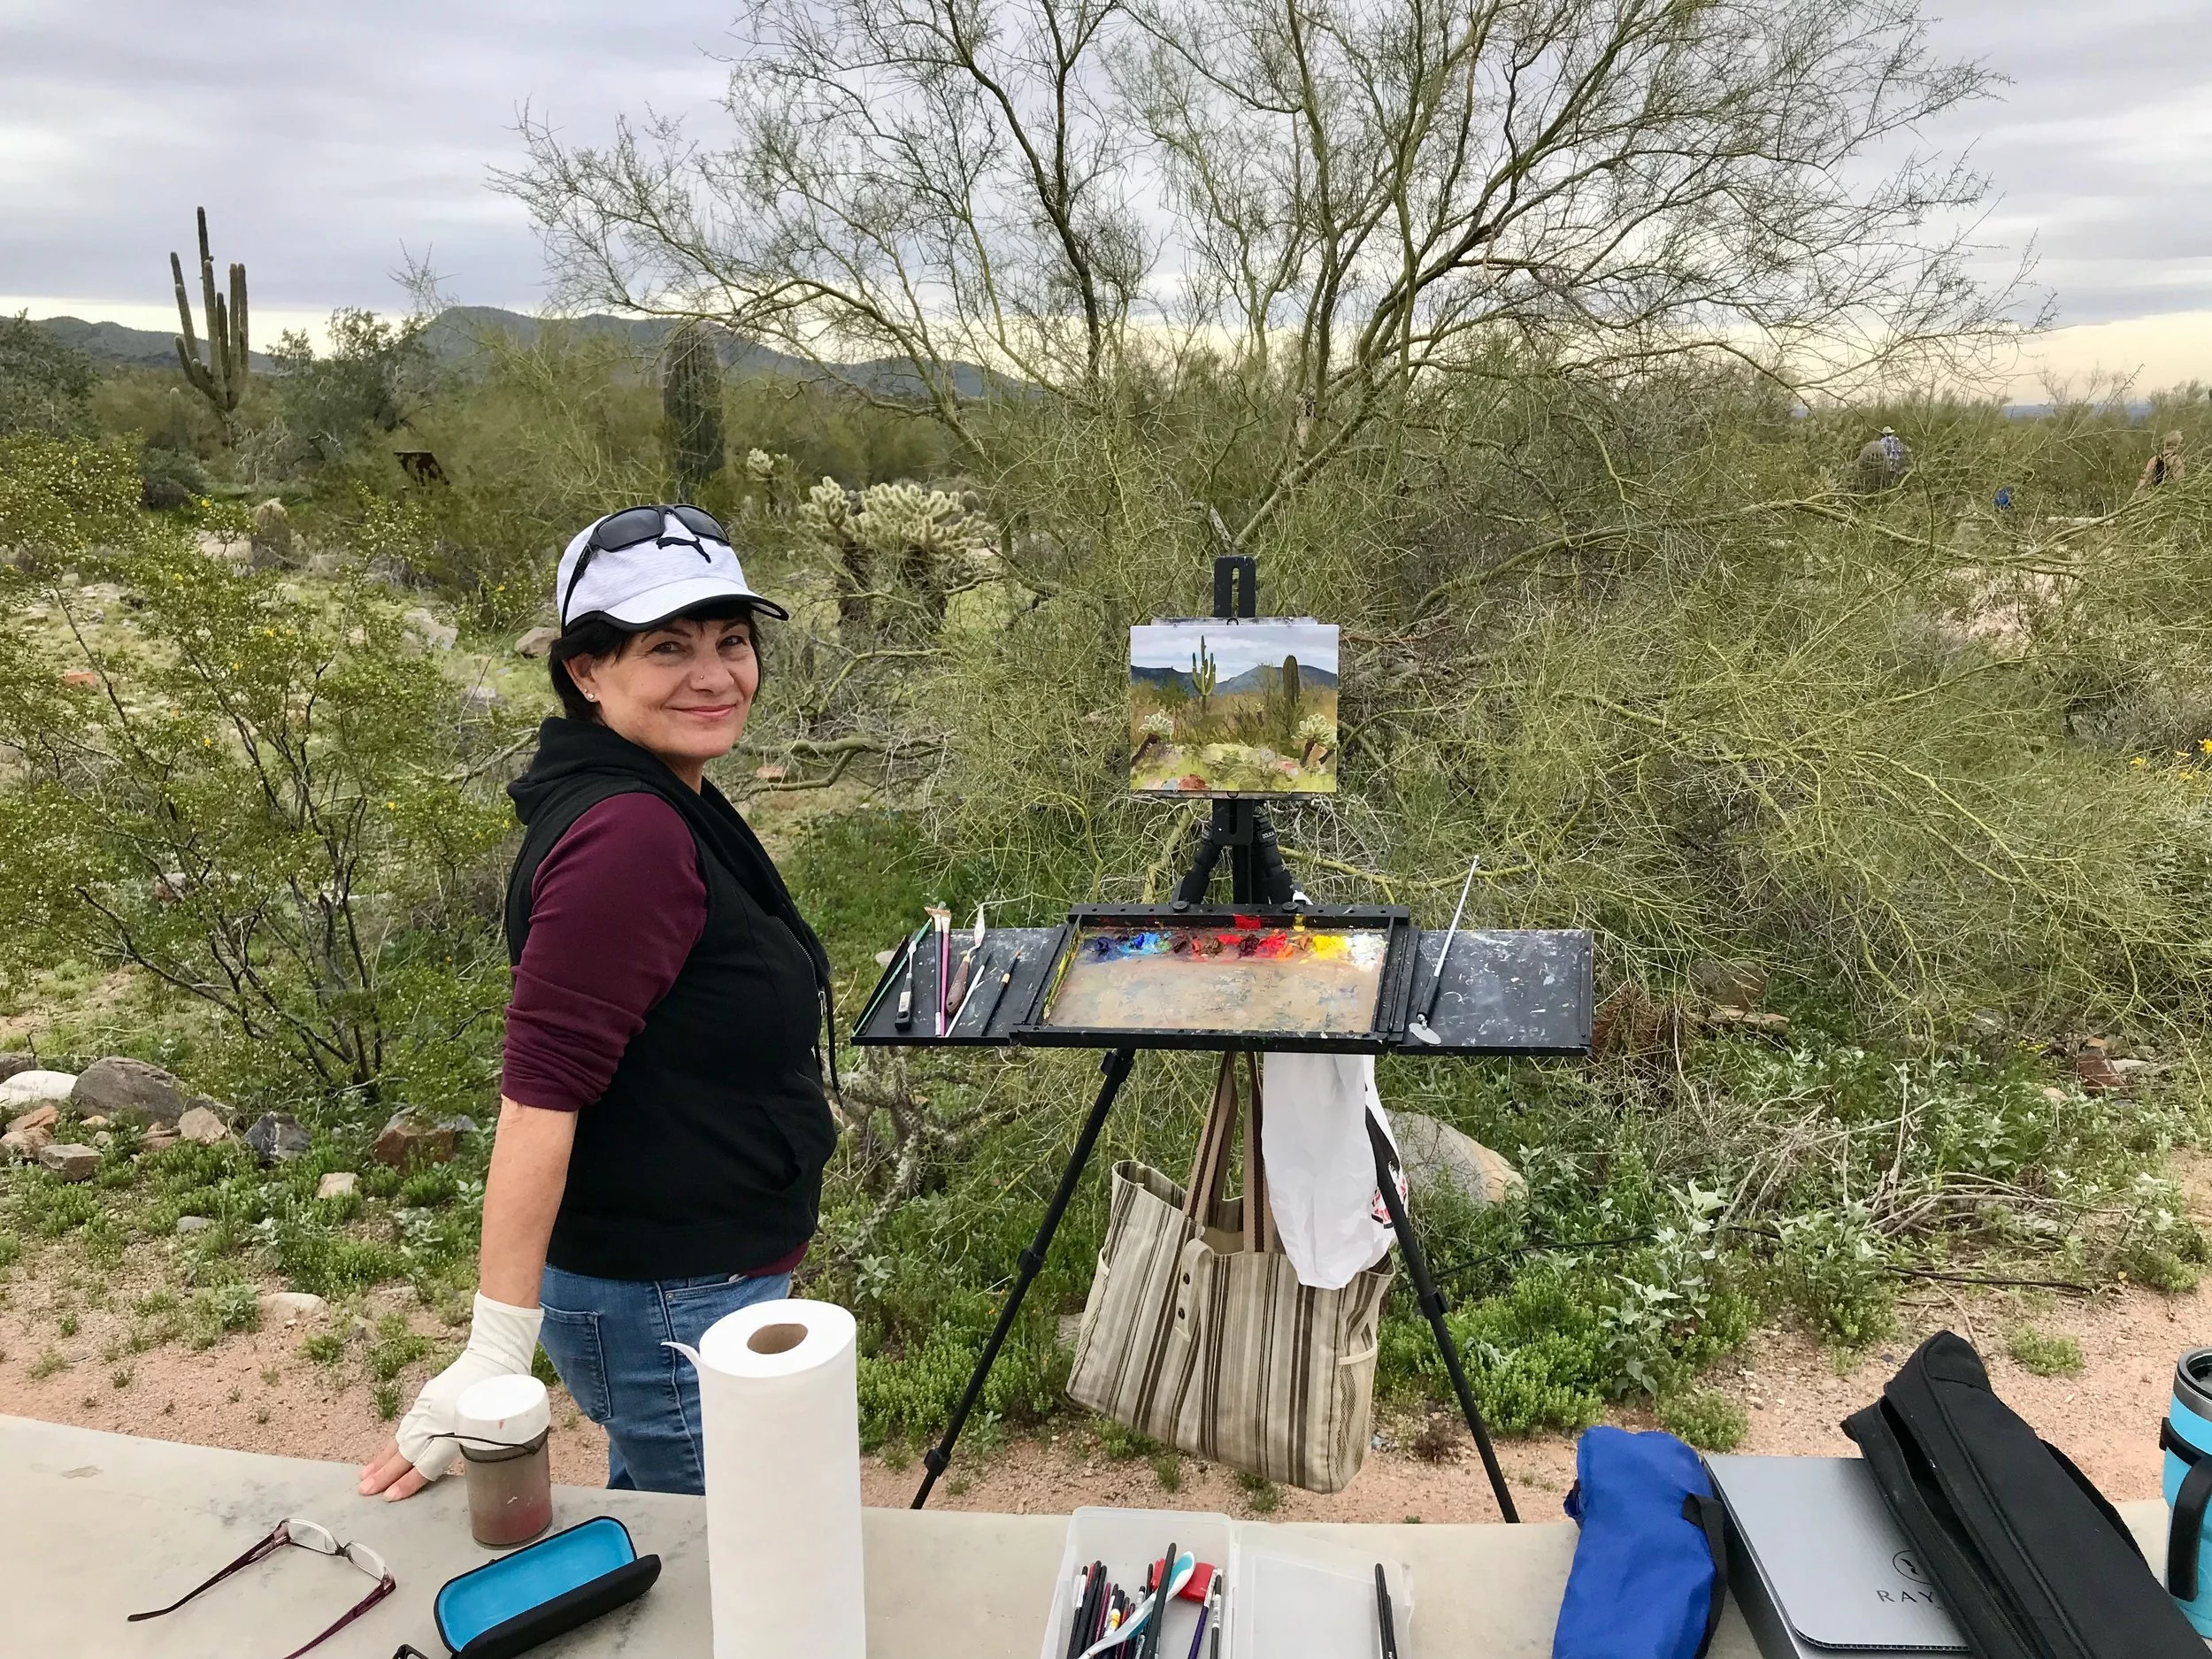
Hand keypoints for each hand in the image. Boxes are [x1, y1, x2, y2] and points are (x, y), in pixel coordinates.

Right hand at [358, 1293, 542, 1500]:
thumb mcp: (496, 1423)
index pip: (427, 1462)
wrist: (494, 1355)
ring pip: (402, 1438)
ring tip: (365, 1477)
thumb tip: (468, 1469)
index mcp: (456, 1428)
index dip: (408, 1481)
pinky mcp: (425, 1397)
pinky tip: (384, 1453)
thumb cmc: (503, 1392)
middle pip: (407, 1451)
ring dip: (382, 1459)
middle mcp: (437, 1418)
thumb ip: (476, 1446)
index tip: (390, 1496)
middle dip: (385, 1474)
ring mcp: (428, 1406)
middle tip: (365, 1492)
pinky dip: (393, 1441)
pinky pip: (406, 1425)